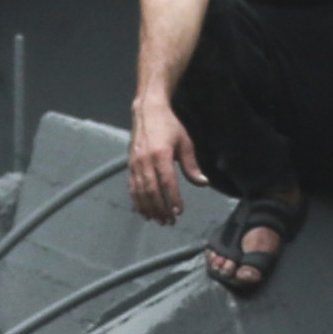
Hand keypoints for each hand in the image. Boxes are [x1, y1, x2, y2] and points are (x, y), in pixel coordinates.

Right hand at [124, 105, 199, 223]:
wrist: (147, 112)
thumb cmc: (169, 126)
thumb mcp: (185, 142)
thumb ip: (192, 165)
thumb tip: (203, 183)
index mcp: (160, 154)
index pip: (167, 182)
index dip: (172, 198)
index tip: (179, 212)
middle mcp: (145, 161)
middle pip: (152, 191)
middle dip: (161, 208)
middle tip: (170, 221)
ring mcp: (135, 164)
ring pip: (141, 192)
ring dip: (150, 208)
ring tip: (159, 220)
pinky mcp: (130, 165)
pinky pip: (132, 188)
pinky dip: (138, 202)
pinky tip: (145, 212)